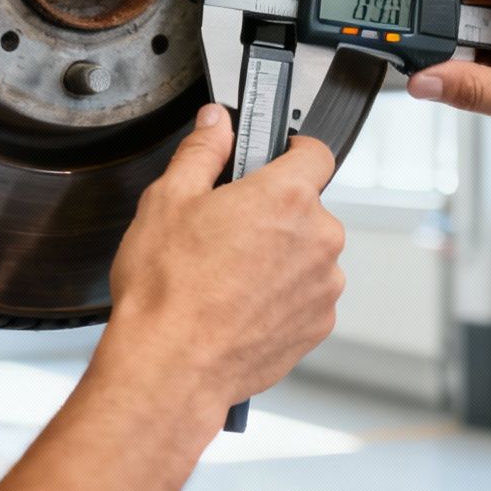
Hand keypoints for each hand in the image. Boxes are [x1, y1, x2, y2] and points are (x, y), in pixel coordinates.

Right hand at [100, 105, 344, 417]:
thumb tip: (216, 123)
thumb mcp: (168, 200)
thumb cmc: (166, 290)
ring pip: (308, 255)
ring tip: (229, 276)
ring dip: (280, 257)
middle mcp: (318, 239)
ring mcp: (323, 286)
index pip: (316, 152)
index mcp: (286, 197)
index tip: (275, 158)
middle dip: (275, 213)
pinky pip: (306, 296)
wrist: (170, 367)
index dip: (293, 150)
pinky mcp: (319, 326)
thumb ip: (202, 151)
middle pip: (308, 208)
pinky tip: (239, 304)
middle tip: (228, 230)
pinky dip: (281, 297)